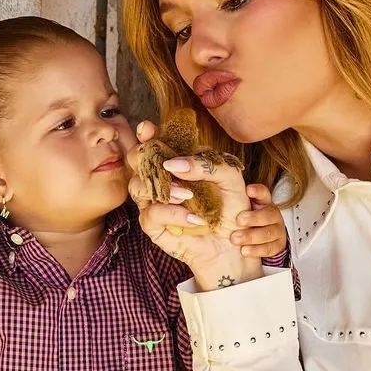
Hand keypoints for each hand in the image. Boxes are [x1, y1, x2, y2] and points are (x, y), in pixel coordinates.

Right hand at [128, 121, 258, 287]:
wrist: (235, 241)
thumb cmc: (231, 208)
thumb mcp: (230, 179)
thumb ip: (207, 164)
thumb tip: (175, 164)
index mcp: (177, 164)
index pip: (155, 144)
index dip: (147, 134)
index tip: (149, 129)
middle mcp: (162, 180)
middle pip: (135, 161)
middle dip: (142, 156)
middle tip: (163, 162)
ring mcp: (155, 202)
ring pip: (137, 186)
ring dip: (163, 188)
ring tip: (188, 194)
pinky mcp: (154, 225)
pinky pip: (152, 214)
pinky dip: (173, 213)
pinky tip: (196, 218)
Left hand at [230, 184, 286, 258]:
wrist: (260, 241)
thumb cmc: (245, 222)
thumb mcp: (239, 210)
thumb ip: (228, 204)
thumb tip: (203, 203)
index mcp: (263, 202)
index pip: (263, 193)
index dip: (258, 191)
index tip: (248, 190)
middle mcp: (272, 214)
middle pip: (268, 214)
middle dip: (254, 217)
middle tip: (238, 220)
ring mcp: (277, 230)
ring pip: (268, 232)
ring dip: (251, 236)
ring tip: (235, 239)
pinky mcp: (278, 245)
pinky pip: (270, 248)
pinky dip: (256, 250)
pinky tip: (244, 251)